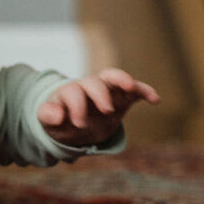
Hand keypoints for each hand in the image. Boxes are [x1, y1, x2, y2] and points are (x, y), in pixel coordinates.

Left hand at [37, 68, 159, 146]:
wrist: (74, 126)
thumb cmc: (60, 121)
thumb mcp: (48, 122)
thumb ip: (48, 116)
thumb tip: (58, 114)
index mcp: (69, 92)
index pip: (73, 92)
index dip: (76, 106)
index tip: (78, 123)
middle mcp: (88, 87)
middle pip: (95, 83)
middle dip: (100, 94)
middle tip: (105, 110)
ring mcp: (106, 91)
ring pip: (114, 78)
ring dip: (123, 80)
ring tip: (131, 87)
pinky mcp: (122, 99)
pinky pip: (135, 91)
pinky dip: (144, 91)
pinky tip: (155, 99)